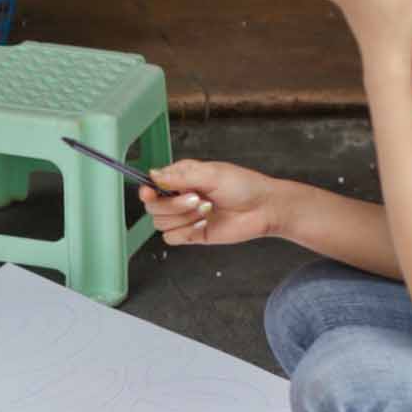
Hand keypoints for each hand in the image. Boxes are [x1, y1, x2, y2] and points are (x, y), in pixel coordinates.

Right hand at [142, 160, 291, 246]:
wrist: (264, 209)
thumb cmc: (244, 186)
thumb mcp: (211, 173)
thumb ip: (180, 175)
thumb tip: (153, 174)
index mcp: (182, 178)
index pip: (152, 185)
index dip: (147, 191)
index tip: (150, 192)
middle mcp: (180, 197)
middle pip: (153, 207)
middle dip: (174, 205)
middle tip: (197, 198)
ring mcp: (186, 217)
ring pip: (161, 223)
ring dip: (184, 217)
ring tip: (207, 210)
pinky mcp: (192, 234)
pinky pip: (172, 238)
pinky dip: (186, 232)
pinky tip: (204, 224)